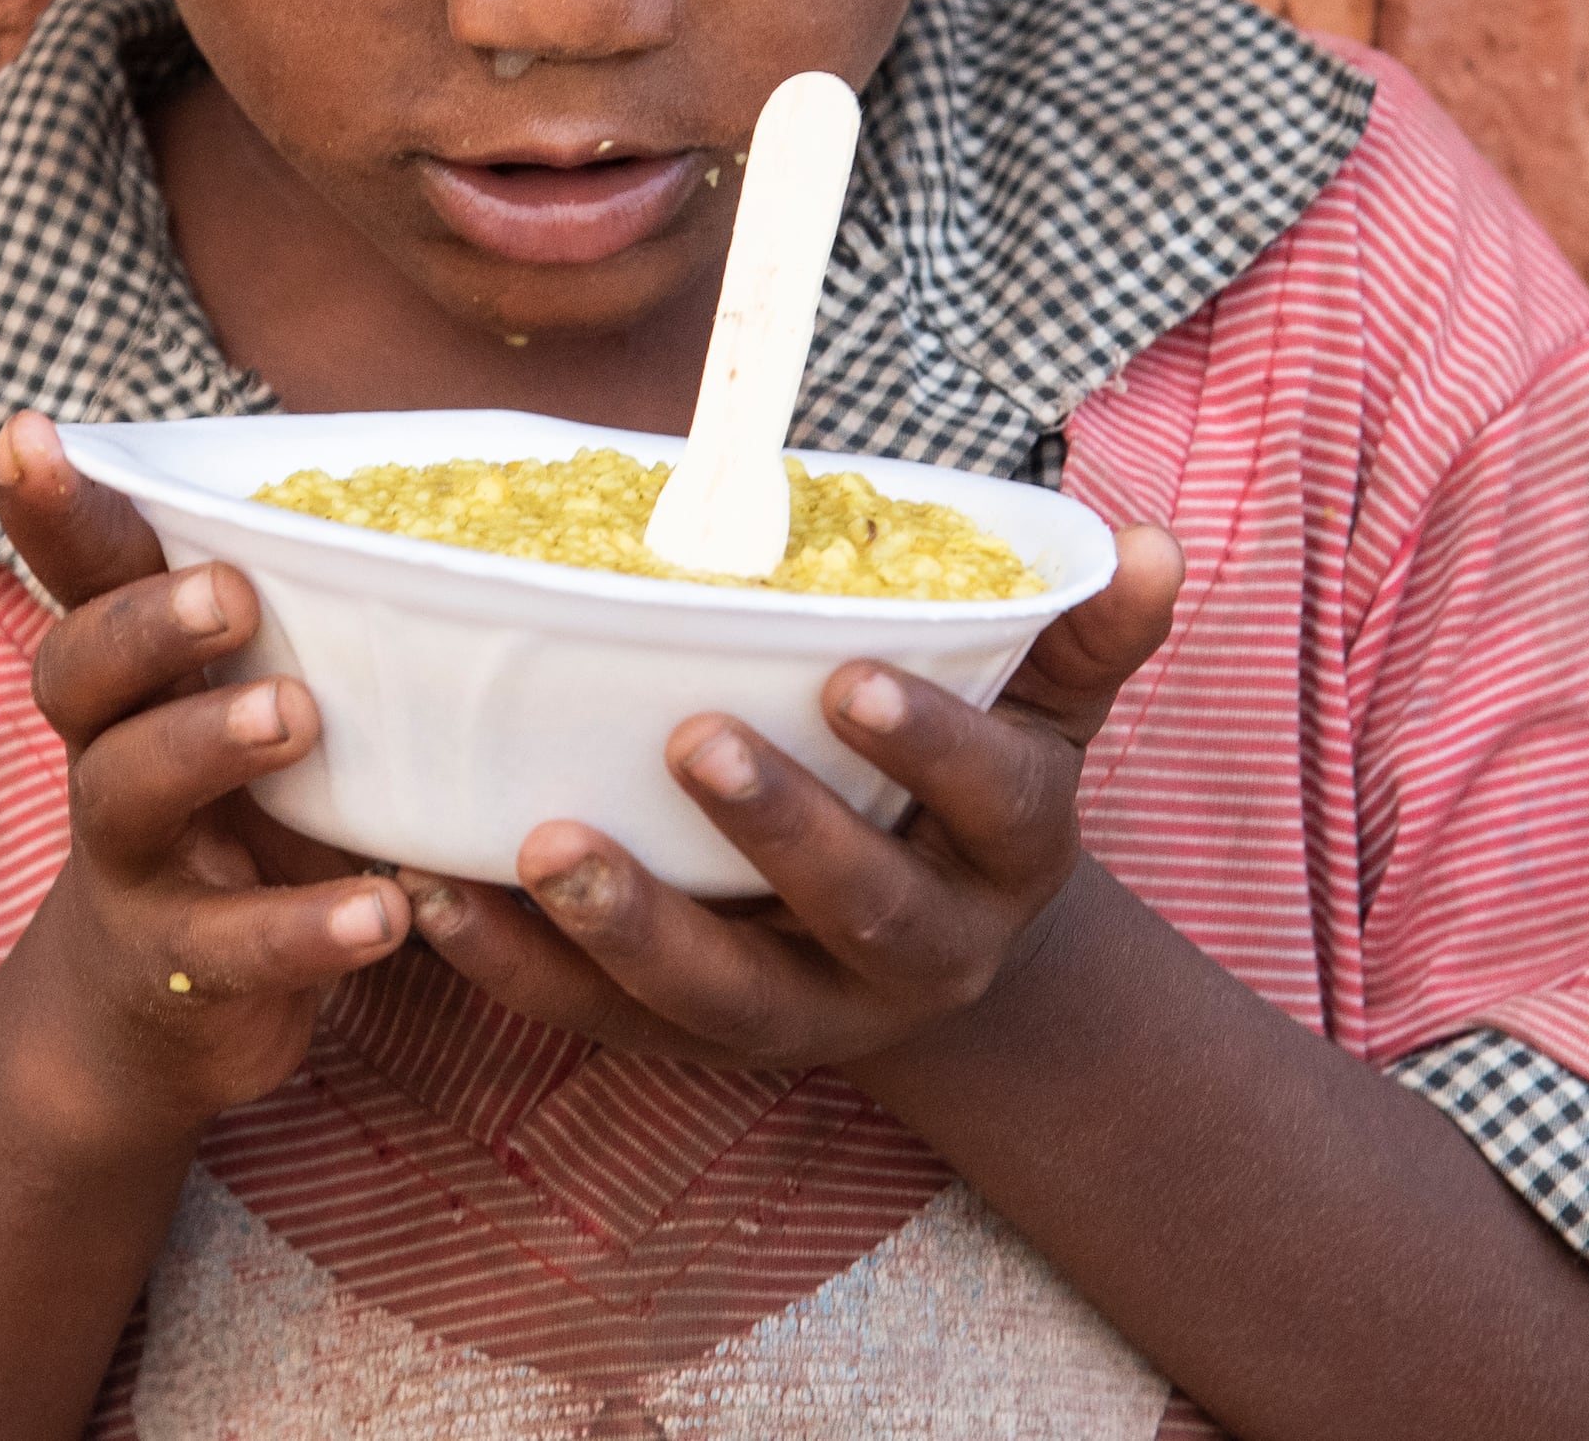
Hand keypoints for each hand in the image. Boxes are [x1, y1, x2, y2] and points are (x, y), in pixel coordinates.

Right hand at [0, 412, 411, 1163]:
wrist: (153, 1025)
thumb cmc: (240, 823)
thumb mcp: (255, 717)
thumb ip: (316, 629)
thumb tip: (473, 493)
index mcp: (136, 677)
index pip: (83, 575)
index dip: (53, 507)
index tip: (28, 430)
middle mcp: (109, 754)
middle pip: (79, 670)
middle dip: (145, 622)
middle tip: (233, 593)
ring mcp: (131, 865)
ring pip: (127, 789)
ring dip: (206, 742)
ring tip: (295, 717)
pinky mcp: (174, 970)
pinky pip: (229, 945)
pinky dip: (305, 927)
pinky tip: (385, 912)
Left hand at [408, 522, 1185, 1076]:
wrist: (945, 950)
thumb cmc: (977, 784)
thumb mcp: (1047, 708)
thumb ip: (1082, 629)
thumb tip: (1146, 540)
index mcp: (1012, 853)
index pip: (993, 804)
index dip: (931, 748)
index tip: (852, 678)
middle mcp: (927, 953)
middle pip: (863, 916)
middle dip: (782, 834)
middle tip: (690, 741)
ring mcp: (813, 1015)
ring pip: (726, 1001)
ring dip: (631, 928)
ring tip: (541, 842)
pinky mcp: (705, 1049)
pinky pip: (610, 1028)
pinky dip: (523, 973)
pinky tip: (441, 900)